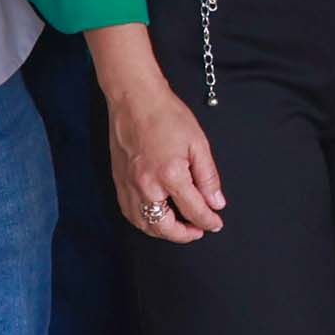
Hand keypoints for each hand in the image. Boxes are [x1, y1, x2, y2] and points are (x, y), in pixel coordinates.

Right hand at [107, 67, 226, 241]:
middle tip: (198, 230)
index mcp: (170, 175)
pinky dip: (143, 221)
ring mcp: (129, 185)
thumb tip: (216, 202)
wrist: (134, 99)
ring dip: (163, 231)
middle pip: (164, 226)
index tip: (216, 223)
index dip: (208, 221)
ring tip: (178, 226)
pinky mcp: (118, 181)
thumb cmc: (166, 115)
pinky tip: (155, 216)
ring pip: (144, 223)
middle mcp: (146, 185)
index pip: (194, 210)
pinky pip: (129, 212)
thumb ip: (208, 177)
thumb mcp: (198, 144)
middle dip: (183, 235)